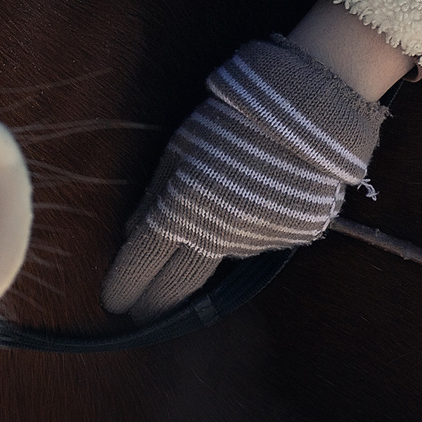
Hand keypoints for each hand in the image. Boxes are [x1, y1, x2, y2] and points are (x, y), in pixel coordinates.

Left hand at [99, 36, 389, 320]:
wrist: (307, 109)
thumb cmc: (231, 118)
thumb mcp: (181, 148)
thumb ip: (154, 194)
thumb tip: (131, 234)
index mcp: (183, 208)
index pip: (143, 261)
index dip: (125, 285)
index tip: (115, 302)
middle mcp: (218, 234)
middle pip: (178, 285)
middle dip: (157, 303)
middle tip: (144, 313)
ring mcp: (257, 240)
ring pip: (221, 256)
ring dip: (209, 248)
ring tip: (219, 209)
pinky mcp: (291, 238)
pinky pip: (258, 242)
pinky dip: (248, 229)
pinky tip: (255, 197)